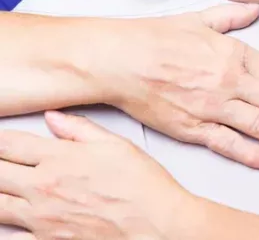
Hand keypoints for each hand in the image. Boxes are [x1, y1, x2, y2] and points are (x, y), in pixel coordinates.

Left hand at [0, 111, 192, 239]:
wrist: (156, 225)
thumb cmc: (142, 185)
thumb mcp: (116, 144)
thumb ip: (79, 129)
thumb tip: (53, 117)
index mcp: (59, 159)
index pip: (10, 143)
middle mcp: (43, 188)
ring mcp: (41, 218)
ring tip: (2, 185)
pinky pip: (11, 237)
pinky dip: (6, 228)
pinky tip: (10, 220)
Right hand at [86, 4, 258, 168]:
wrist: (118, 58)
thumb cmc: (157, 36)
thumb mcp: (199, 18)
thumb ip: (232, 16)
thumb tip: (256, 9)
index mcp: (234, 53)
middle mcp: (229, 80)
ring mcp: (211, 105)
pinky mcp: (190, 127)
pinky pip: (226, 143)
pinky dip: (250, 153)